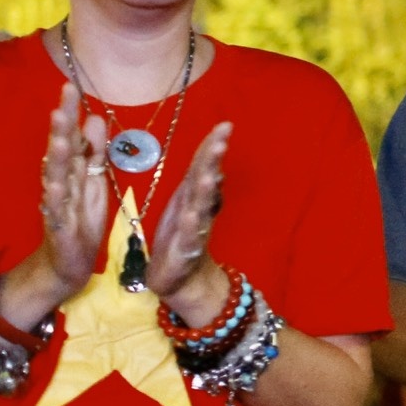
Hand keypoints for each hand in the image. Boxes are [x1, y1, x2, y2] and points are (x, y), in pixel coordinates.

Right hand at [34, 85, 112, 297]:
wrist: (67, 263)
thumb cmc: (80, 219)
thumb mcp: (93, 181)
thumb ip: (94, 151)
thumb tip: (94, 117)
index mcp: (73, 170)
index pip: (72, 135)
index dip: (71, 112)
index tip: (72, 84)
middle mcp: (61, 182)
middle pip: (61, 148)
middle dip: (63, 122)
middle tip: (65, 94)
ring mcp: (57, 203)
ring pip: (56, 176)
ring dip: (58, 156)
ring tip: (60, 136)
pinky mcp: (59, 227)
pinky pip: (56, 210)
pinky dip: (55, 197)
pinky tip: (55, 185)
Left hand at [149, 121, 233, 321]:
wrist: (181, 280)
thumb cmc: (180, 239)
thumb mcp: (189, 207)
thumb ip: (201, 185)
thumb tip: (215, 164)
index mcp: (193, 197)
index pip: (203, 166)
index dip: (212, 146)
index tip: (225, 125)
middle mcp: (198, 209)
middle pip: (205, 182)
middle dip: (212, 162)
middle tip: (221, 141)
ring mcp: (194, 230)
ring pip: (201, 208)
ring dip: (206, 191)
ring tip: (211, 174)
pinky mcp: (184, 251)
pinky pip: (188, 237)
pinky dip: (190, 226)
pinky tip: (191, 215)